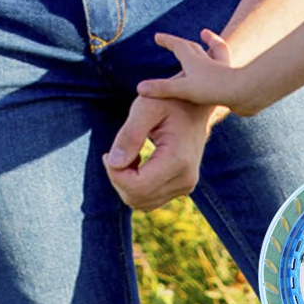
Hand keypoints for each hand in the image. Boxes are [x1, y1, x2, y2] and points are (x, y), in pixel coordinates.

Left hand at [103, 93, 213, 210]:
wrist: (196, 104)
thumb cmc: (168, 101)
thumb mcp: (146, 107)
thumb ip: (129, 135)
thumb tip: (113, 163)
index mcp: (177, 159)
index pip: (137, 186)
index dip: (114, 174)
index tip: (107, 153)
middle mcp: (185, 179)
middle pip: (137, 197)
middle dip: (117, 178)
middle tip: (113, 152)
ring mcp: (186, 186)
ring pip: (142, 203)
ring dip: (125, 183)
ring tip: (126, 155)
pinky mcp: (182, 187)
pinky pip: (150, 199)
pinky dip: (135, 186)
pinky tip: (135, 162)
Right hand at [134, 28, 258, 116]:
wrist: (245, 93)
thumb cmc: (213, 89)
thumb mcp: (183, 89)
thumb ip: (162, 88)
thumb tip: (140, 88)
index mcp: (193, 60)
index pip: (177, 45)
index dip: (167, 41)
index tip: (157, 36)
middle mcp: (207, 60)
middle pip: (193, 47)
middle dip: (181, 43)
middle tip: (174, 41)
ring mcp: (221, 69)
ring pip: (214, 52)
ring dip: (209, 43)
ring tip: (207, 37)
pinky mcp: (231, 79)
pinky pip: (225, 66)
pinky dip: (221, 62)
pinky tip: (222, 67)